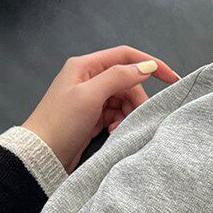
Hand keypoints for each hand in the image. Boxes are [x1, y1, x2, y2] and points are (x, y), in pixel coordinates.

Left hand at [23, 46, 178, 171]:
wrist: (41, 155)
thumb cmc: (60, 123)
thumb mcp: (90, 96)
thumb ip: (119, 77)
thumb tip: (146, 66)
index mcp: (85, 66)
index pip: (126, 56)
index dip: (150, 64)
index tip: (171, 78)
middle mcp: (88, 78)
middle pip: (127, 81)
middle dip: (136, 99)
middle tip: (138, 117)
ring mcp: (91, 98)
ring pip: (124, 99)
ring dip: (127, 113)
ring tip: (118, 128)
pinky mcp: (92, 116)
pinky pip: (116, 113)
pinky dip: (119, 122)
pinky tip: (112, 131)